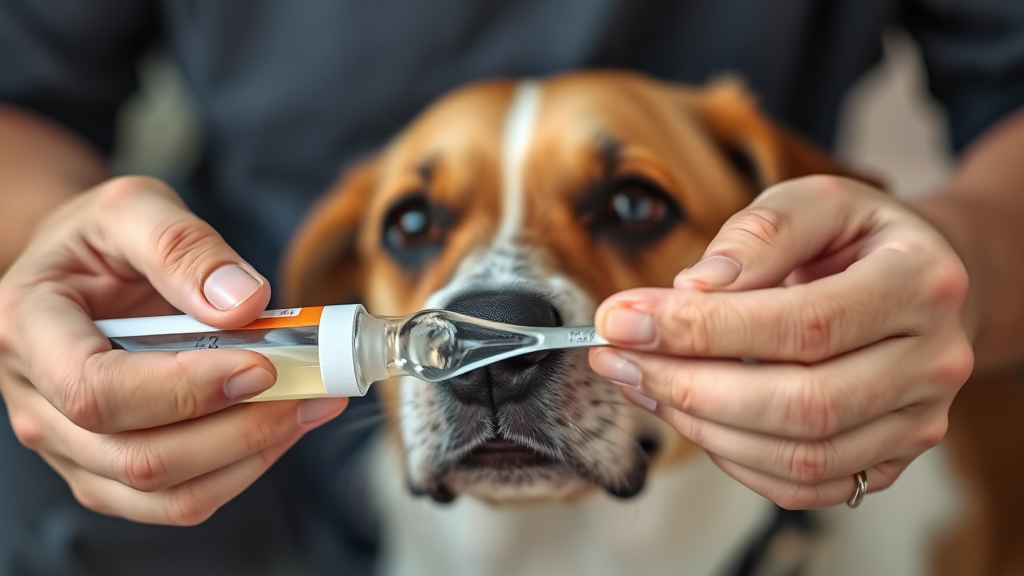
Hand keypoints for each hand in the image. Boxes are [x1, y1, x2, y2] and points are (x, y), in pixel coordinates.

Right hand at [0, 176, 347, 524]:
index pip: (96, 390)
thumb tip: (243, 303)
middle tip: (310, 388)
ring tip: (310, 405)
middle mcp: (39, 401)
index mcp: (28, 327)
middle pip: (137, 456)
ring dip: (250, 455)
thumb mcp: (133, 208)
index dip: (184, 389)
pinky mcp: (109, 471)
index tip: (259, 364)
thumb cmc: (99, 240)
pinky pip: (177, 499)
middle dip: (239, 429)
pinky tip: (281, 425)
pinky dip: (241, 469)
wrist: (80, 270)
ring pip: (163, 493)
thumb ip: (184, 246)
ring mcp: (71, 447)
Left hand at [589, 176, 972, 508]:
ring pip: (801, 456)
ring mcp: (917, 421)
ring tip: (640, 383)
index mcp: (921, 283)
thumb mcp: (816, 203)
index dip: (703, 329)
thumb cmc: (857, 239)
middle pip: (804, 403)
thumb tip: (693, 289)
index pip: (803, 323)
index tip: (623, 319)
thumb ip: (759, 236)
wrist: (918, 283)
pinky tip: (689, 416)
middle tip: (617, 359)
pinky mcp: (891, 460)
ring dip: (701, 426)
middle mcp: (933, 361)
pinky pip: (806, 487)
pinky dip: (735, 461)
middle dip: (690, 386)